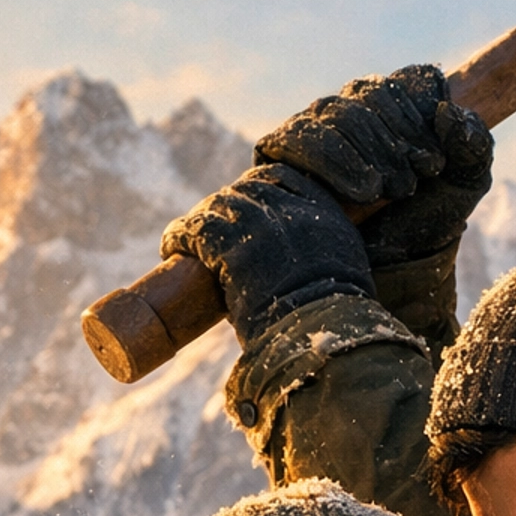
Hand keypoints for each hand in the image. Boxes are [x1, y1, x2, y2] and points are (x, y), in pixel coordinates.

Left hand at [159, 163, 374, 346]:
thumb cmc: (334, 322)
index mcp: (324, 211)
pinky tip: (171, 248)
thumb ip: (326, 255)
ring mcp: (259, 223)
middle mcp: (291, 208)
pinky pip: (195, 228)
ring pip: (218, 205)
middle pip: (247, 189)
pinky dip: (179, 236)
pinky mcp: (230, 243)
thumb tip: (306, 268)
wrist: (318, 337)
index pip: (282, 178)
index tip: (246, 203)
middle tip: (212, 227)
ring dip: (201, 220)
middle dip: (227, 205)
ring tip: (186, 240)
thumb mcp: (344, 276)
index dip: (258, 187)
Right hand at [254, 64, 493, 267]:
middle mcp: (352, 112)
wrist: (387, 277)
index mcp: (396, 109)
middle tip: (414, 181)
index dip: (420, 113)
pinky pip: (295, 136)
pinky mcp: (277, 155)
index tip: (435, 161)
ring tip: (387, 191)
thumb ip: (474, 148)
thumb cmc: (422, 229)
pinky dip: (330, 157)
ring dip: (367, 149)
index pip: (406, 81)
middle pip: (367, 92)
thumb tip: (449, 110)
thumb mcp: (462, 189)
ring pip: (332, 111)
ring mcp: (313, 131)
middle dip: (395, 136)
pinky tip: (361, 191)